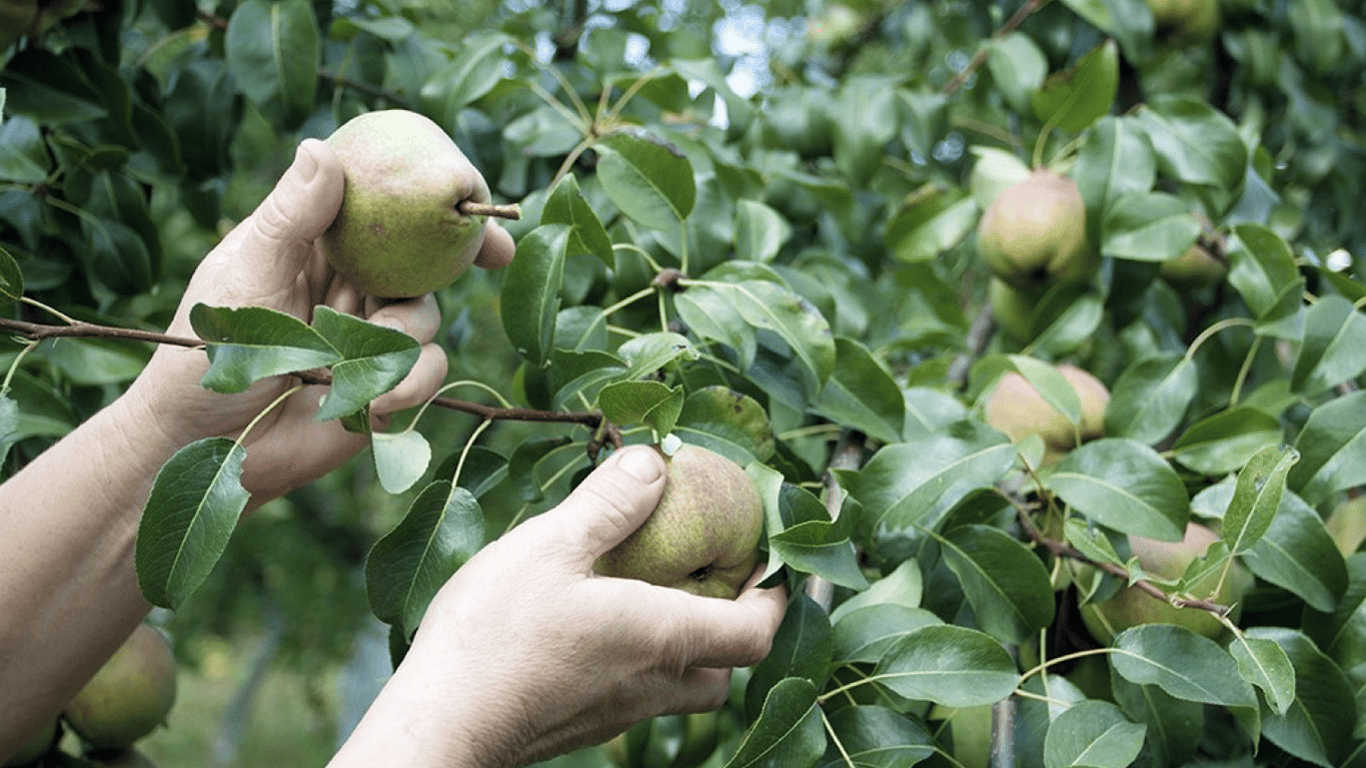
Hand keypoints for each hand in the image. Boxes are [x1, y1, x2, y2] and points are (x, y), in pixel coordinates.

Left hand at [124, 138, 514, 502]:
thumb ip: (289, 218)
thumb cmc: (200, 351)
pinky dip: (412, 384)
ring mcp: (370, 337)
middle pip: (422, 258)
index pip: (379, 207)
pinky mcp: (385, 387)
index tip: (462, 187)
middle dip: (464, 252)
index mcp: (317, 246)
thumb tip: (322, 147)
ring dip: (407, 336)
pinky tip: (378, 401)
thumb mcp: (246, 274)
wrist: (199, 443)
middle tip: (497, 248)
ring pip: (427, 315)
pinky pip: (429, 372)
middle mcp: (351, 287)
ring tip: (358, 363)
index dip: (424, 197)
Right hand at [337, 445, 788, 767]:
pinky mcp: (580, 726)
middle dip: (733, 625)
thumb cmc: (495, 635)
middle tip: (712, 576)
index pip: (755, 630)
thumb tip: (655, 462)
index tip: (768, 559)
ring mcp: (616, 713)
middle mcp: (651, 685)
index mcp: (661, 638)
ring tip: (651, 595)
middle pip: (725, 669)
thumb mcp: (551, 544)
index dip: (775, 595)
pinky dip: (639, 661)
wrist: (438, 724)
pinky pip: (635, 696)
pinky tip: (594, 628)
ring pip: (679, 687)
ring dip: (685, 645)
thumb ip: (610, 502)